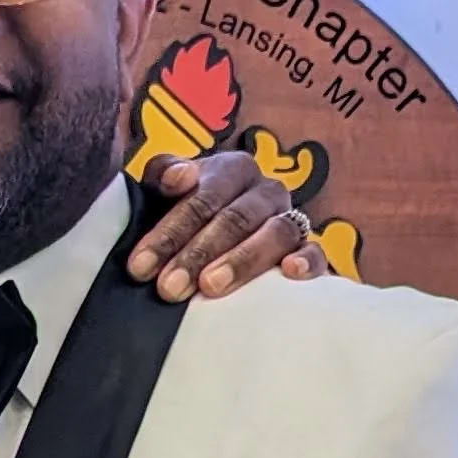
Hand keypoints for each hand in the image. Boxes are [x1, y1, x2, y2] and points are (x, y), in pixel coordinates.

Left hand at [127, 152, 330, 302]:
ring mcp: (291, 218)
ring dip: (242, 261)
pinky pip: (316, 251)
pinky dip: (306, 260)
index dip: (170, 231)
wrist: (220, 239)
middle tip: (169, 288)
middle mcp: (266, 190)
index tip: (140, 267)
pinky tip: (289, 273)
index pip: (203, 196)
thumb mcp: (165, 192)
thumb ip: (163, 175)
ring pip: (276, 233)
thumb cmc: (187, 217)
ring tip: (210, 287)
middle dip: (198, 253)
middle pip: (235, 218)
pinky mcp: (310, 248)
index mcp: (233, 169)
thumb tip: (178, 177)